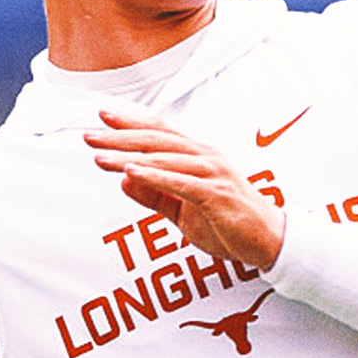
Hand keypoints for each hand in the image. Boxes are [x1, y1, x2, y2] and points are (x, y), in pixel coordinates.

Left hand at [85, 107, 284, 270]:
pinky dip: (155, 176)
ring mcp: (213, 173)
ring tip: (100, 156)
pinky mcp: (217, 194)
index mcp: (198, 155)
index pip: (160, 132)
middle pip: (157, 139)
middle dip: (120, 136)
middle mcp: (206, 156)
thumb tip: (124, 180)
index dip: (131, 121)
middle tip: (89, 135)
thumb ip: (154, 195)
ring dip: (129, 155)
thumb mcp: (182, 210)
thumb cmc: (227, 222)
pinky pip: (181, 182)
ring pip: (165, 157)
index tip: (102, 116)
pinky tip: (131, 172)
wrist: (269, 241)